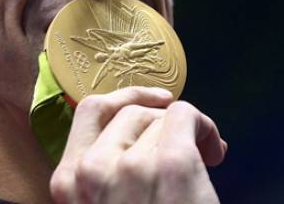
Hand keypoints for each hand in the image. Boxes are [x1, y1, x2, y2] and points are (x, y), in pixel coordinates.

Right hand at [49, 87, 226, 202]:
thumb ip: (103, 180)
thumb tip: (136, 143)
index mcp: (68, 182)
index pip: (91, 112)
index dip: (126, 100)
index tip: (154, 105)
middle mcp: (91, 169)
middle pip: (131, 114)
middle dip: (162, 122)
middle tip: (189, 145)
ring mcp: (129, 167)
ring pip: (160, 118)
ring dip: (187, 130)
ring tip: (206, 154)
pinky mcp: (171, 166)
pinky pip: (185, 116)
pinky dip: (204, 125)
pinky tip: (215, 151)